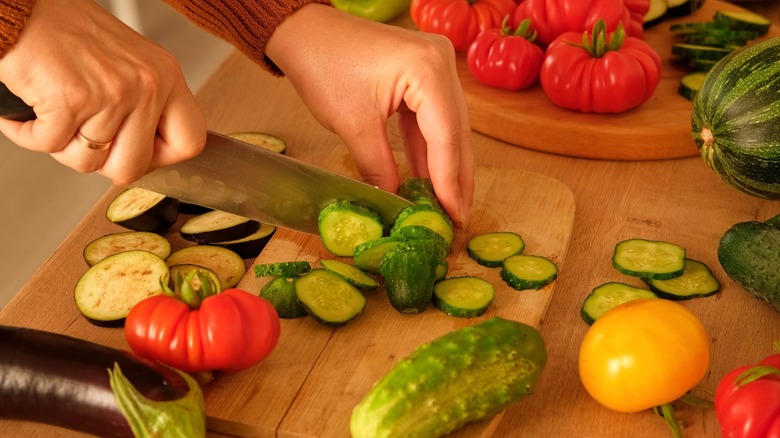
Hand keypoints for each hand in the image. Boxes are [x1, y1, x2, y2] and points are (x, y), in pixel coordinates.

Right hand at [0, 0, 205, 184]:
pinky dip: (28, 134)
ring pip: (88, 162)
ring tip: (54, 116)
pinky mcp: (72, 100)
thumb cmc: (65, 30)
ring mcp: (112, 93)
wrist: (19, 7)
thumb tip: (146, 149)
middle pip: (134, 166)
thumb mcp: (128, 62)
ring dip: (61, 146)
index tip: (136, 151)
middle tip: (83, 138)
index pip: (191, 141)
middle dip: (101, 162)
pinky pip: (49, 146)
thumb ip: (145, 102)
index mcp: (166, 75)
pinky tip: (29, 114)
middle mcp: (147, 84)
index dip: (160, 158)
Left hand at [266, 4, 473, 226]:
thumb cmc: (324, 65)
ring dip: (443, 168)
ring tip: (446, 207)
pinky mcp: (422, 76)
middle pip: (456, 133)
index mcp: (428, 70)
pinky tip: (428, 181)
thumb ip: (378, 167)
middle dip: (455, 179)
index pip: (446, 136)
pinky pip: (430, 120)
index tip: (454, 217)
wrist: (304, 31)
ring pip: (447, 129)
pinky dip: (427, 150)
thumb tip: (395, 205)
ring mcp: (434, 68)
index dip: (450, 182)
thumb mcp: (353, 124)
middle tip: (457, 220)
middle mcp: (441, 64)